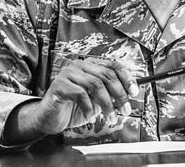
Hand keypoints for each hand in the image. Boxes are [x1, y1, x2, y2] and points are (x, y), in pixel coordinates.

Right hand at [4, 58, 138, 143]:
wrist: (50, 119)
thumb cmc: (74, 109)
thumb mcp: (97, 101)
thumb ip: (110, 94)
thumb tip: (130, 94)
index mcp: (90, 65)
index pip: (113, 65)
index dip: (126, 78)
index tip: (134, 92)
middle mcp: (79, 65)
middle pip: (106, 75)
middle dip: (119, 94)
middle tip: (126, 110)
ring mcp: (68, 73)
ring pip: (95, 85)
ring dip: (107, 104)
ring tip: (111, 117)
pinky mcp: (59, 85)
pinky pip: (80, 94)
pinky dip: (89, 107)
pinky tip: (90, 116)